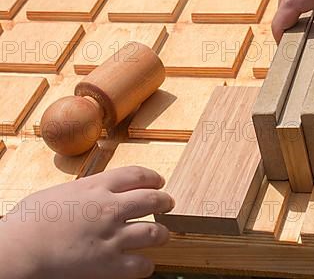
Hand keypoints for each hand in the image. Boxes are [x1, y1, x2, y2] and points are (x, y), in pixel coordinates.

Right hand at [0, 166, 174, 278]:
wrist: (19, 250)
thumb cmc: (28, 222)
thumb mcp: (60, 193)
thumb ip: (83, 193)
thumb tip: (91, 195)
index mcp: (97, 186)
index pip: (137, 175)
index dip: (153, 178)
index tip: (158, 182)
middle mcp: (111, 208)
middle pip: (153, 200)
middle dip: (165, 202)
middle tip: (169, 204)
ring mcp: (113, 236)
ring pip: (154, 232)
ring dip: (161, 234)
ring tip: (162, 235)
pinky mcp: (109, 264)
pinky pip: (141, 266)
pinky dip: (146, 265)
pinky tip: (144, 264)